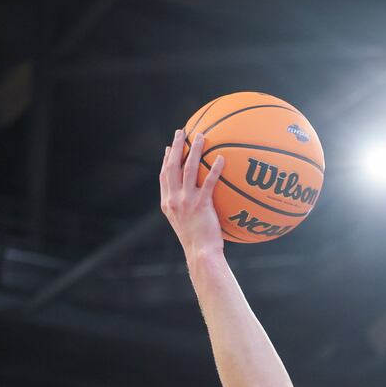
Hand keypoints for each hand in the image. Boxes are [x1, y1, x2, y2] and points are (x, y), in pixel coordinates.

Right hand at [159, 129, 225, 254]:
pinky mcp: (201, 205)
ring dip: (194, 150)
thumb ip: (187, 210)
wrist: (200, 254)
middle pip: (172, 166)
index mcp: (168, 203)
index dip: (166, 160)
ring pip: (188, 169)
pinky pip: (209, 182)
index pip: (164, 177)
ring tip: (201, 136)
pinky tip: (221, 158)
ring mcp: (186, 201)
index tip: (169, 148)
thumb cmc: (198, 243)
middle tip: (181, 132)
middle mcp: (174, 199)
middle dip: (176, 147)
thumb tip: (197, 201)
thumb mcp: (186, 225)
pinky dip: (214, 169)